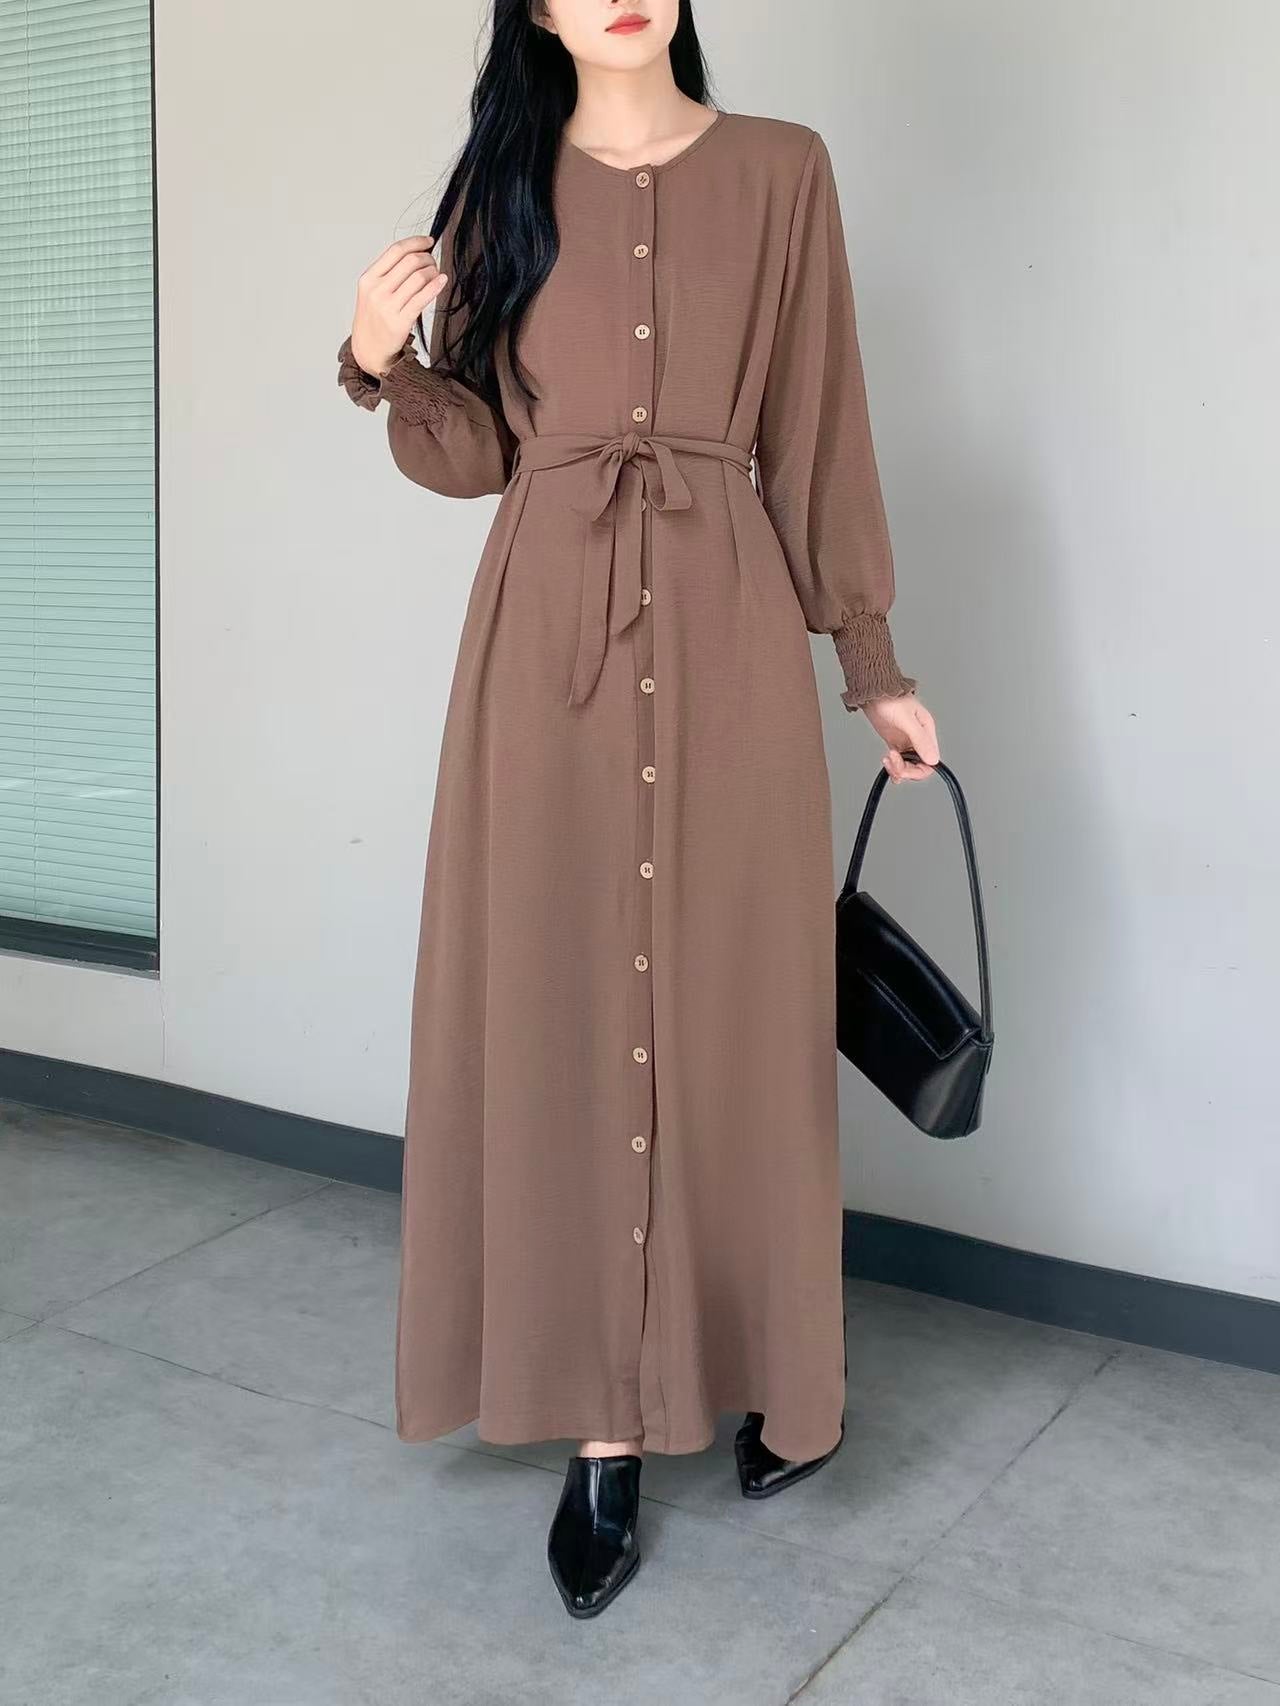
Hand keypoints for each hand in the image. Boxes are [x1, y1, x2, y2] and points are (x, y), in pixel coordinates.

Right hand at [350, 235, 449, 377]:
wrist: (368, 349)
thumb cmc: (373, 318)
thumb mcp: (372, 291)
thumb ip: (388, 273)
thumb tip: (416, 253)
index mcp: (369, 278)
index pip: (396, 250)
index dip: (416, 242)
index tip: (429, 241)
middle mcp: (377, 290)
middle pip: (410, 262)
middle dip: (427, 258)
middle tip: (433, 262)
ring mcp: (388, 306)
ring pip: (419, 277)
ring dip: (433, 271)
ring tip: (436, 274)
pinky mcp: (400, 321)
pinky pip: (423, 297)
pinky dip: (436, 286)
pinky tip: (442, 281)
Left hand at [863, 692, 939, 782]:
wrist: (872, 691)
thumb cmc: (890, 698)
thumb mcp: (906, 720)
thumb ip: (920, 740)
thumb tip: (933, 760)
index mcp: (926, 731)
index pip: (931, 760)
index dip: (919, 770)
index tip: (905, 769)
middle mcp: (919, 738)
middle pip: (920, 765)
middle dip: (906, 770)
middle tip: (893, 765)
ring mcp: (907, 740)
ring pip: (908, 765)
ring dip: (897, 768)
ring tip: (887, 760)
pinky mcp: (895, 742)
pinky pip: (899, 761)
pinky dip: (893, 766)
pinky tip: (887, 763)